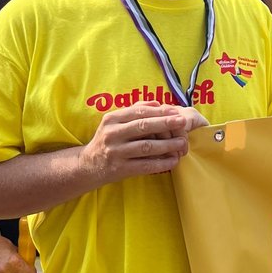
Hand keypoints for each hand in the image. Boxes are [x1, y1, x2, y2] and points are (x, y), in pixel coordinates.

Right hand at [80, 102, 201, 182]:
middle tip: (183, 123)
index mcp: (112, 119)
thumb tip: (158, 103)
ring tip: (182, 143)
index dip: (159, 112)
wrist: (88, 165)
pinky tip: (173, 161)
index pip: (139, 112)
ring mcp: (116, 152)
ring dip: (167, 145)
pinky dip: (161, 163)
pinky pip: (145, 165)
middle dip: (166, 124)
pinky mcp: (120, 169)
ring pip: (146, 147)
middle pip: (143, 127)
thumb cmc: (108, 140)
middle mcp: (112, 134)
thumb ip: (134, 111)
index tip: (176, 112)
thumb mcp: (114, 122)